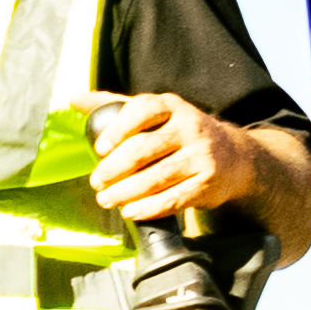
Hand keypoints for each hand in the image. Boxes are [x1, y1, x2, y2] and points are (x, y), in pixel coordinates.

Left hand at [90, 90, 263, 229]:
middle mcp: (190, 127)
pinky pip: (173, 198)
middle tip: (97, 182)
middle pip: (144, 148)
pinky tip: (131, 211)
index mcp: (172, 107)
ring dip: (126, 192)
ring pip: (157, 177)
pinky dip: (148, 208)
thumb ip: (115, 106)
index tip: (100, 148)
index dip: (118, 128)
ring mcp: (201, 156)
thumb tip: (75, 97)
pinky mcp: (207, 182)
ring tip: (107, 199)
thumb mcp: (156, 113)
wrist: (236, 156)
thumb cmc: (182, 134)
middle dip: (114, 168)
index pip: (143, 110)